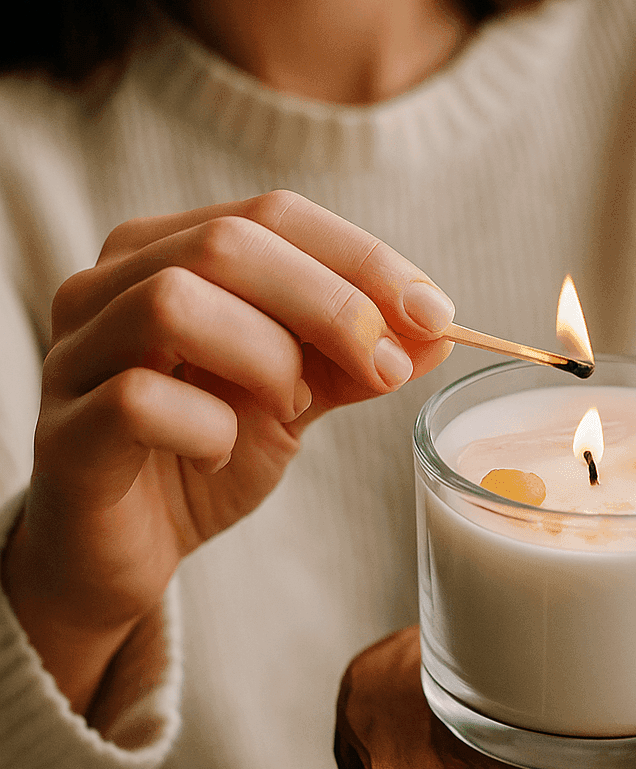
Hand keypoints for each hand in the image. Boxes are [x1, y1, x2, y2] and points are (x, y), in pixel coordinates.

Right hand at [2, 190, 453, 715]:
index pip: (273, 215)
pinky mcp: (65, 433)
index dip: (364, 260)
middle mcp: (106, 285)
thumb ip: (351, 360)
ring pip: (174, 302)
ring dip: (265, 356)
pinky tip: (222, 452)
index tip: (436, 315)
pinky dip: (208, 426)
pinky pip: (139, 400)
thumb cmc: (198, 455)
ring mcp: (75, 355)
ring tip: (289, 406)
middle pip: (229, 244)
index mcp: (163, 252)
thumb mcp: (292, 398)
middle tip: (380, 369)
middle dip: (331, 305)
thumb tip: (437, 331)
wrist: (122, 553)